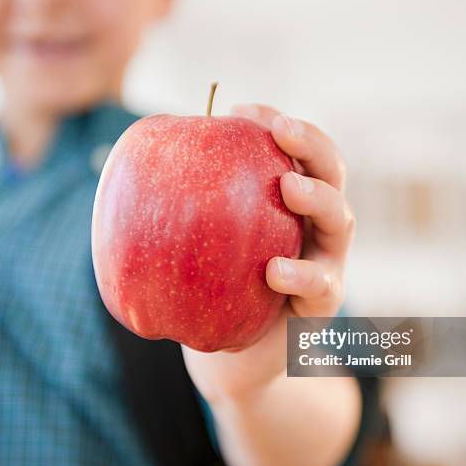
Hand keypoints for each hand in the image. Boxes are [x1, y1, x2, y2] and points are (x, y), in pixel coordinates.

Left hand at [182, 104, 354, 406]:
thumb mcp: (194, 243)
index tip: (239, 109)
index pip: (292, 151)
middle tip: (281, 130)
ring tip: (288, 187)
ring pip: (340, 222)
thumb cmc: (208, 290)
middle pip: (331, 173)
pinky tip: (274, 272)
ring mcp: (324, 262)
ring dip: (317, 199)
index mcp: (286, 202)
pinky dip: (301, 276)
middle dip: (311, 144)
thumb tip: (125, 159)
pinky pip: (321, 287)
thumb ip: (178, 207)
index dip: (274, 123)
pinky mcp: (321, 306)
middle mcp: (312, 225)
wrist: (230, 355)